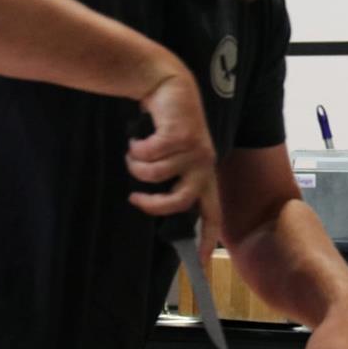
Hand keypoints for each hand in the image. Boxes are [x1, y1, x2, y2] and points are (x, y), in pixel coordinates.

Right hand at [125, 71, 220, 263]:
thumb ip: (172, 181)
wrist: (170, 85)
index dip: (206, 238)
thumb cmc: (168, 126)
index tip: (199, 262)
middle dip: (154, 204)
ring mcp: (194, 149)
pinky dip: (136, 150)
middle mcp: (204, 166)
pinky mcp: (181, 134)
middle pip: (180, 201)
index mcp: (205, 175)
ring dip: (137, 167)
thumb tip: (156, 208)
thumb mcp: (174, 157)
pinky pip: (148, 156)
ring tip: (135, 154)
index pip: (212, 214)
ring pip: (156, 175)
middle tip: (135, 199)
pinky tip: (137, 140)